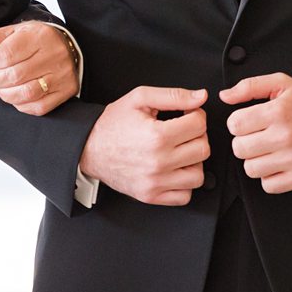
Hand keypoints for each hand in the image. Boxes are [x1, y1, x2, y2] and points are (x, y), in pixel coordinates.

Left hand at [0, 22, 78, 115]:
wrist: (68, 46)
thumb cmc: (34, 40)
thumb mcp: (11, 34)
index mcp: (39, 36)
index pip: (7, 54)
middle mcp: (54, 55)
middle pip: (15, 75)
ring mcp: (62, 75)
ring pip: (26, 93)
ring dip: (6, 94)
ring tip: (1, 87)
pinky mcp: (66, 91)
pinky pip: (38, 107)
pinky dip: (21, 105)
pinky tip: (16, 96)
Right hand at [78, 87, 209, 204]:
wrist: (88, 148)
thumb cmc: (111, 125)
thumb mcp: (139, 99)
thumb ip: (174, 95)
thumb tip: (201, 97)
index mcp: (157, 136)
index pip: (199, 124)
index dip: (196, 114)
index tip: (187, 114)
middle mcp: (158, 162)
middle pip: (203, 149)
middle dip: (197, 136)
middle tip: (183, 131)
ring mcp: (155, 182)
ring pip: (198, 175)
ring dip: (194, 162)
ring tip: (180, 151)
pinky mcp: (151, 196)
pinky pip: (184, 196)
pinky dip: (184, 184)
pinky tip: (174, 170)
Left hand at [222, 73, 291, 193]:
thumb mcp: (282, 85)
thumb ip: (250, 86)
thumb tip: (224, 96)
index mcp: (278, 112)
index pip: (234, 125)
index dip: (238, 123)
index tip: (249, 123)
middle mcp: (285, 136)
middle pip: (239, 149)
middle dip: (245, 142)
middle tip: (258, 137)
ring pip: (250, 169)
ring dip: (256, 161)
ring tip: (268, 151)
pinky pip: (268, 186)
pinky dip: (269, 177)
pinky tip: (278, 164)